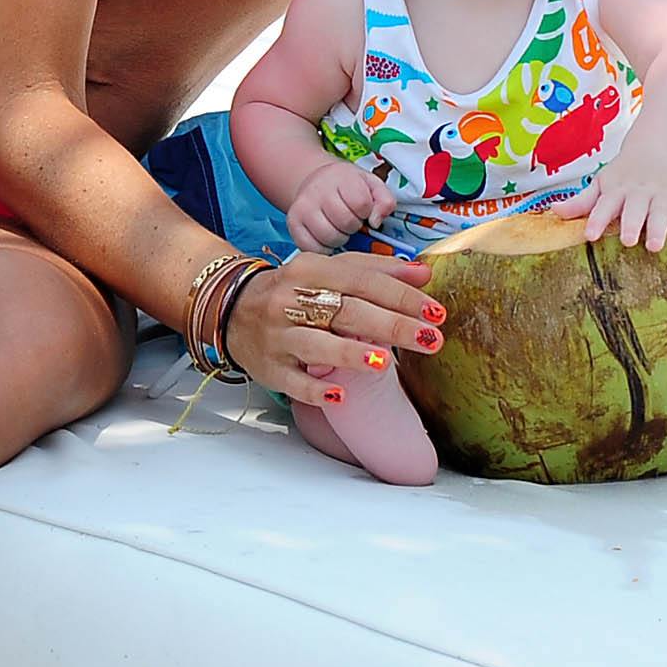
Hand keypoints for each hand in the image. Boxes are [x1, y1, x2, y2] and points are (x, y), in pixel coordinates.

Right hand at [225, 248, 443, 413]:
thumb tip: (424, 273)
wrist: (231, 309)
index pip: (362, 281)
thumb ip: (376, 270)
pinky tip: (340, 397)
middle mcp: (292, 300)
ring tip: (385, 363)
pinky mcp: (270, 368)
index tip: (435, 311)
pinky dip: (315, 390)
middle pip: (347, 312)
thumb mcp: (329, 270)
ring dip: (350, 354)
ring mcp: (279, 336)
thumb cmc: (294, 291)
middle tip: (430, 338)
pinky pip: (293, 382)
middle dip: (392, 325)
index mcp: (311, 270)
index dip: (401, 295)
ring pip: (317, 345)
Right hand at [284, 159, 395, 254]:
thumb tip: (376, 221)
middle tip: (351, 220)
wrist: (316, 181)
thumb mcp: (372, 185)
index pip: (361, 203)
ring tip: (339, 228)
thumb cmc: (347, 186)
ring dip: (340, 238)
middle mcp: (317, 190)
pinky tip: (326, 237)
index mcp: (341, 177)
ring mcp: (302, 207)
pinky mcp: (293, 223)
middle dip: (353, 226)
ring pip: (329, 237)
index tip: (362, 209)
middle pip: (346, 222)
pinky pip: (312, 248)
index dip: (366, 212)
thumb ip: (385, 200)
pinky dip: (323, 248)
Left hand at [579, 143, 666, 252]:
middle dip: (630, 223)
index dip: (597, 220)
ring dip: (659, 227)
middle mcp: (640, 192)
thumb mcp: (603, 183)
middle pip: (634, 208)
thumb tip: (553, 212)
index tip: (590, 235)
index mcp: (617, 190)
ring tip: (655, 245)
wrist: (659, 148)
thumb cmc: (624, 175)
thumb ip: (582, 201)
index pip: (604, 205)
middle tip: (626, 240)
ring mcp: (664, 194)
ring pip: (662, 211)